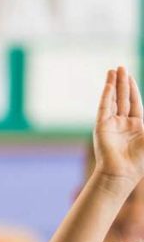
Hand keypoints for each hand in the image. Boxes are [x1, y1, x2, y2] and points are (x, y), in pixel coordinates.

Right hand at [94, 67, 143, 184]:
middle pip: (123, 98)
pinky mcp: (101, 127)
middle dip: (122, 82)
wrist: (123, 174)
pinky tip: (109, 84)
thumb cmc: (140, 160)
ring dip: (113, 85)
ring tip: (113, 70)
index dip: (133, 89)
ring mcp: (111, 125)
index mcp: (136, 126)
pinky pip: (104, 107)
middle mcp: (122, 124)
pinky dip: (107, 95)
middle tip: (120, 67)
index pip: (134, 102)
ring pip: (113, 100)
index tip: (130, 76)